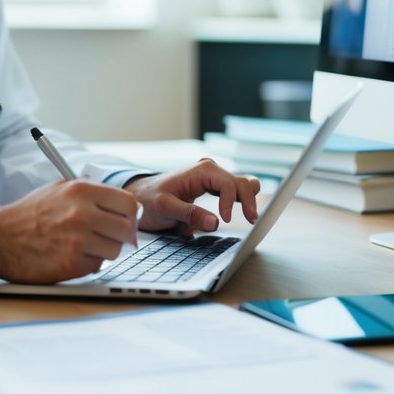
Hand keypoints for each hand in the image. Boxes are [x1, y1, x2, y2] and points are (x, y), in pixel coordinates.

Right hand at [0, 179, 138, 282]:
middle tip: (117, 239)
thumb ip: (90, 192)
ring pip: (115, 250)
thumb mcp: (59, 189)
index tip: (128, 221)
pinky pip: (97, 266)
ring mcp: (77, 240)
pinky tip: (74, 256)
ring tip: (90, 247)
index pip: (128, 203)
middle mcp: (82, 214)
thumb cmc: (29, 214)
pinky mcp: (70, 263)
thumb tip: (122, 203)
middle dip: (125, 236)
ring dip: (107, 251)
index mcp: (81, 191)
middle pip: (127, 229)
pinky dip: (90, 264)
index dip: (132, 214)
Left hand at [125, 159, 260, 233]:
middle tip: (253, 221)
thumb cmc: (149, 200)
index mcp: (200, 171)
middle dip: (248, 200)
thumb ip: (189, 214)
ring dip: (249, 199)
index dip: (229, 202)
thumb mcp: (165, 208)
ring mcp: (214, 177)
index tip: (226, 220)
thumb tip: (215, 223)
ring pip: (243, 184)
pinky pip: (235, 190)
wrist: (141, 196)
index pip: (227, 184)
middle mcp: (210, 170)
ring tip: (251, 217)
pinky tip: (244, 213)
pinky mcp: (214, 186)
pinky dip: (243, 200)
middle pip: (241, 182)